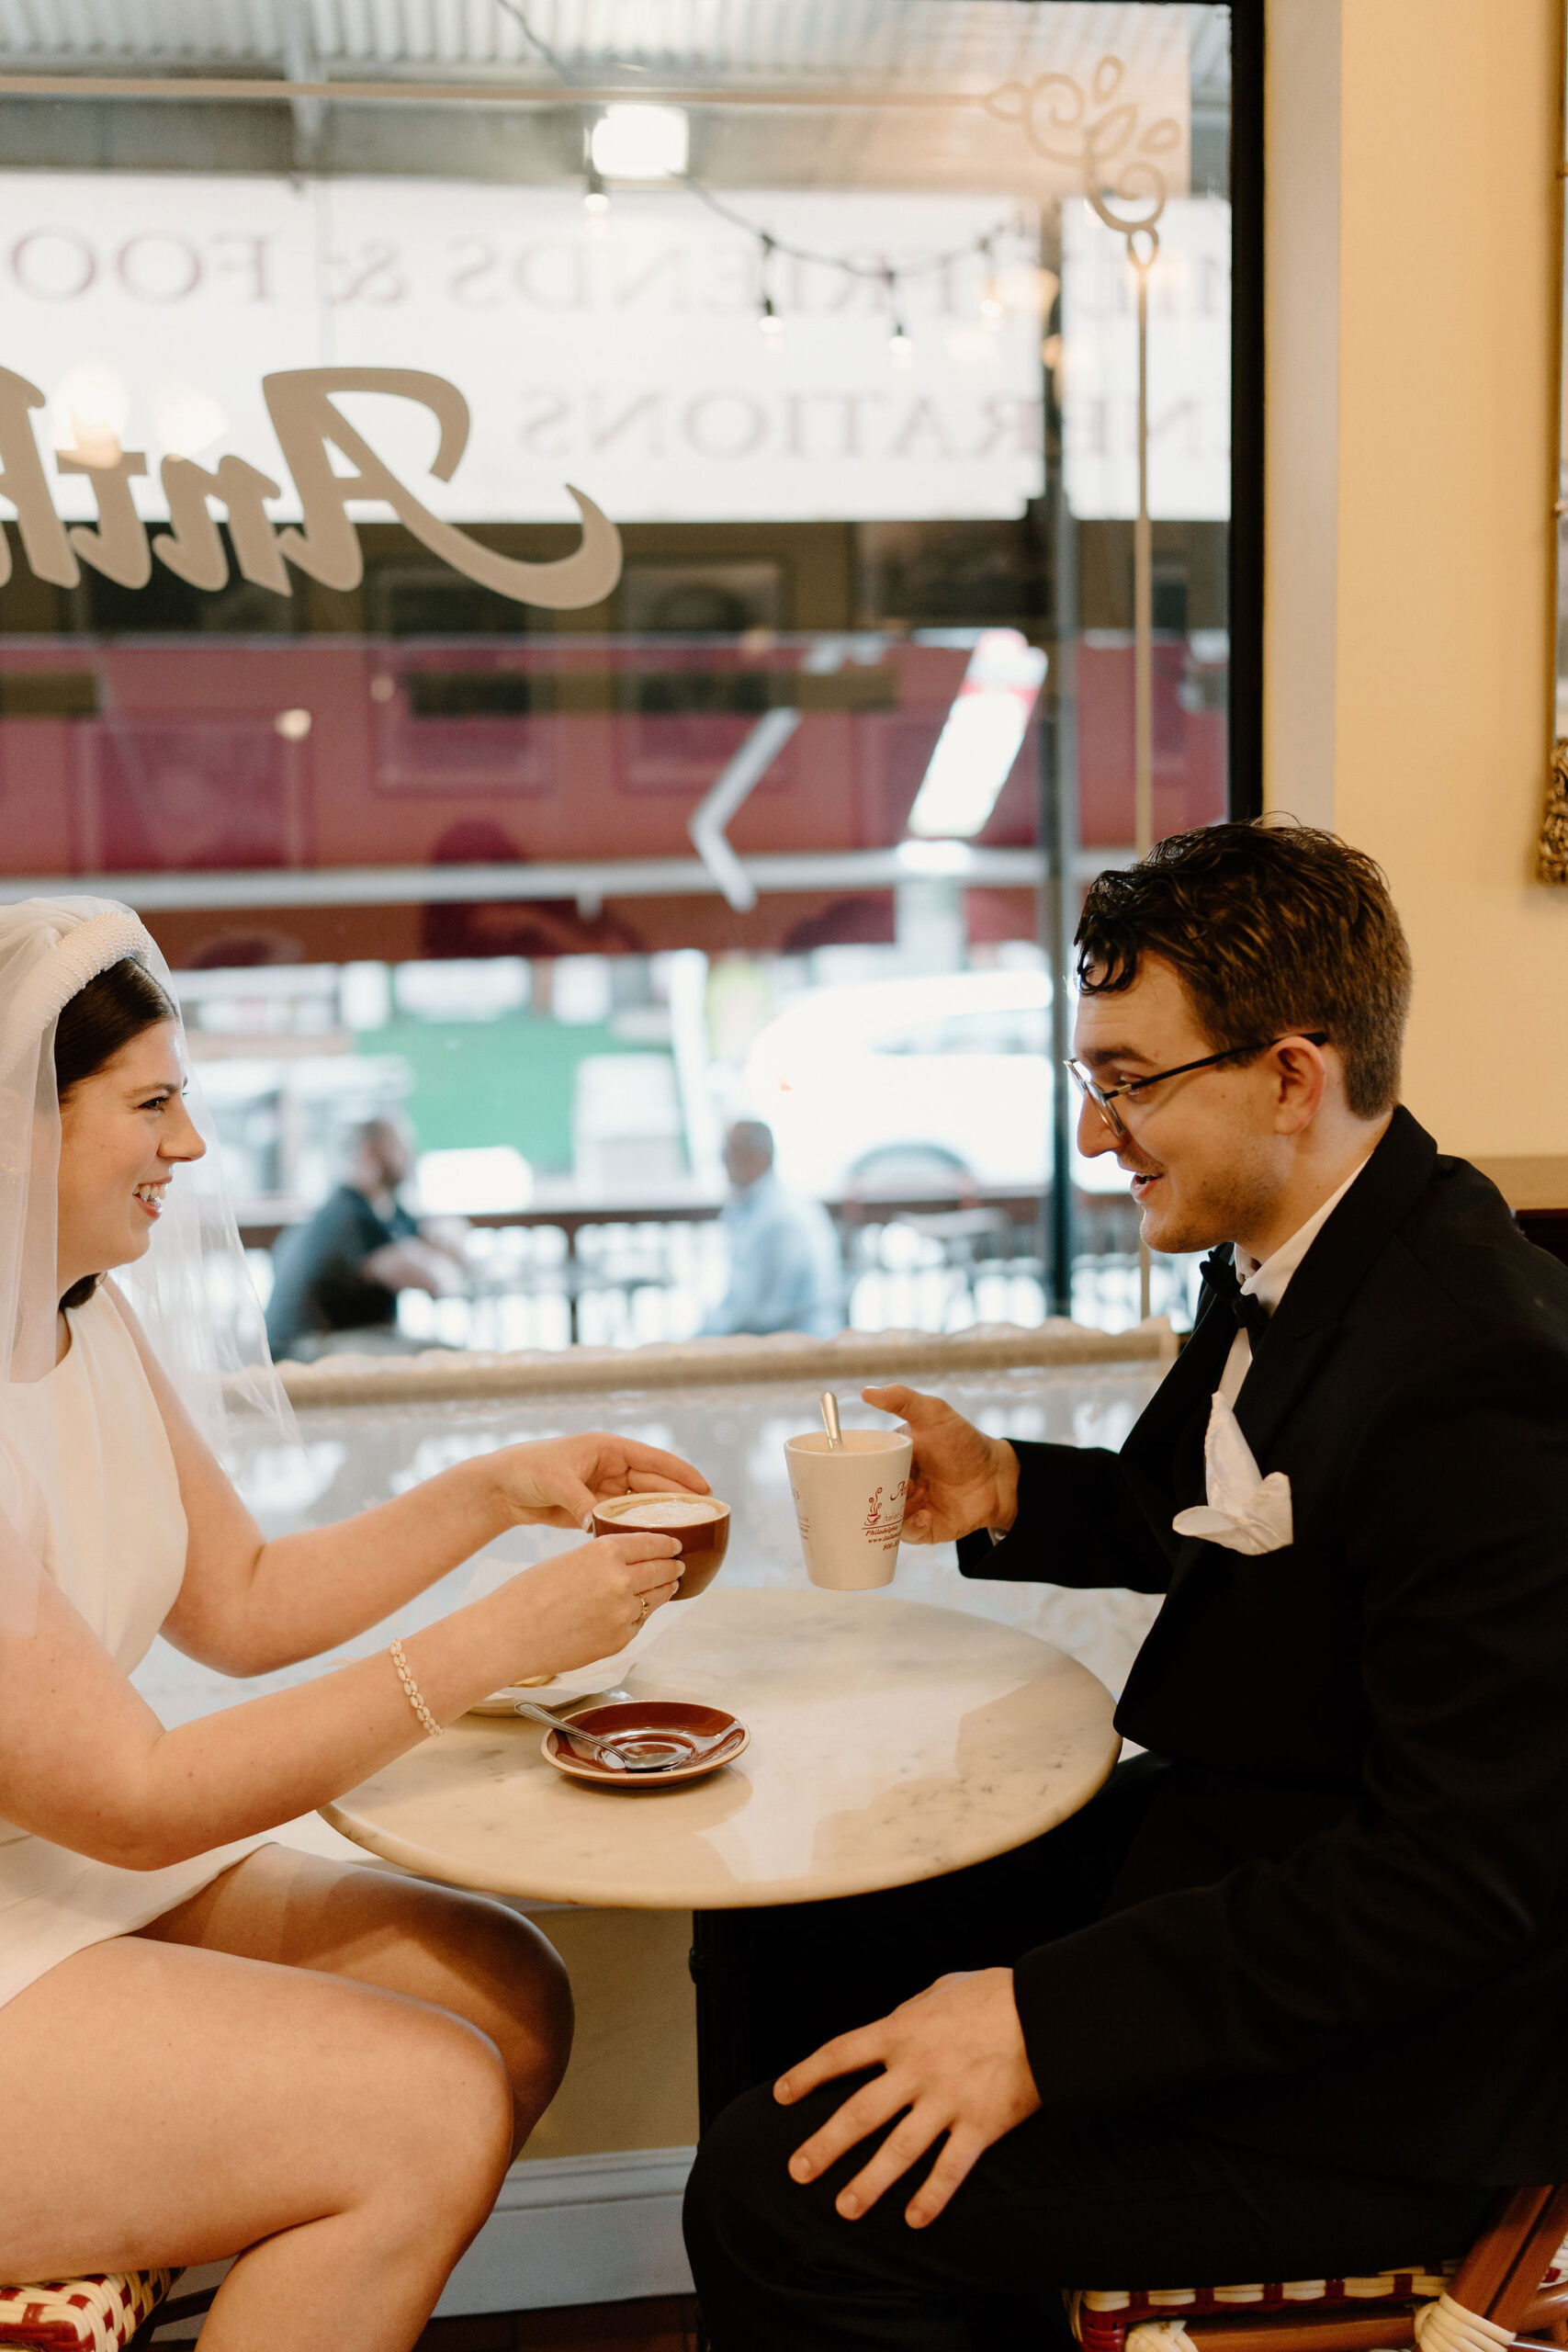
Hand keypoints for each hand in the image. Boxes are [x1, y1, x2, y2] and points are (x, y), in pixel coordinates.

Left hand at [483, 1434, 710, 1532]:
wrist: (500, 1486)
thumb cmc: (526, 1469)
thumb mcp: (556, 1481)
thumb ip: (581, 1502)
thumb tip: (598, 1526)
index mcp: (607, 1448)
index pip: (653, 1460)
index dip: (681, 1474)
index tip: (705, 1489)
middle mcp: (611, 1466)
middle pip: (652, 1484)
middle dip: (678, 1499)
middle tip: (705, 1518)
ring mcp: (603, 1488)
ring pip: (640, 1504)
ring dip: (659, 1517)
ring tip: (686, 1534)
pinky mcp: (593, 1508)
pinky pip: (622, 1519)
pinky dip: (635, 1530)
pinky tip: (651, 1544)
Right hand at [500, 1530, 683, 1676]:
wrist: (508, 1635)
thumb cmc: (527, 1594)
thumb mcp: (568, 1560)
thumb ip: (601, 1560)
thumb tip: (627, 1564)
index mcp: (605, 1552)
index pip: (651, 1544)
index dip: (667, 1544)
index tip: (675, 1545)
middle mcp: (620, 1581)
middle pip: (661, 1570)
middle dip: (672, 1567)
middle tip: (677, 1565)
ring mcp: (623, 1614)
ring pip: (657, 1598)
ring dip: (664, 1590)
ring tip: (668, 1586)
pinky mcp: (619, 1641)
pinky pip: (639, 1623)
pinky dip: (641, 1615)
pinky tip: (638, 1611)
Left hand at [777, 1969, 1039, 2228]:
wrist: (1046, 2011)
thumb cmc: (995, 1993)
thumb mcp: (943, 1989)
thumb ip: (913, 2009)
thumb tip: (897, 2019)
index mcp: (901, 2030)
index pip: (839, 2054)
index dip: (806, 2075)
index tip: (780, 2095)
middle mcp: (915, 2069)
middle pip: (857, 2113)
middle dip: (823, 2145)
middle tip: (797, 2172)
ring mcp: (946, 2101)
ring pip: (897, 2150)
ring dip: (868, 2183)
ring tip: (843, 2209)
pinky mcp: (980, 2126)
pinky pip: (950, 2170)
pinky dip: (932, 2197)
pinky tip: (915, 2220)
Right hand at [860, 1386, 1018, 1542]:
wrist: (996, 1477)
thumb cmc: (963, 1442)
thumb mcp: (933, 1414)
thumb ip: (902, 1399)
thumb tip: (866, 1392)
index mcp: (891, 1458)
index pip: (863, 1465)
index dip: (859, 1469)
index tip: (863, 1469)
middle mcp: (895, 1484)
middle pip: (869, 1494)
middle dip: (875, 1494)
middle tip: (893, 1486)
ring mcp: (907, 1507)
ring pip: (883, 1517)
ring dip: (895, 1510)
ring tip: (917, 1497)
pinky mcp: (922, 1529)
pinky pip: (906, 1534)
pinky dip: (912, 1527)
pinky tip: (925, 1516)